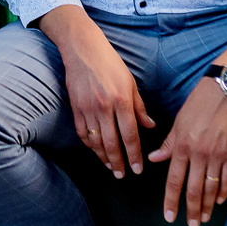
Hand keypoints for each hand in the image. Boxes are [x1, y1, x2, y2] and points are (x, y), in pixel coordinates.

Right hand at [39, 4, 153, 176]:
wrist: (83, 50)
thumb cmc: (111, 64)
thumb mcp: (131, 83)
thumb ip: (139, 107)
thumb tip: (150, 126)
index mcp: (121, 100)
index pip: (130, 135)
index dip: (134, 154)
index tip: (137, 169)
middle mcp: (104, 107)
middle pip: (112, 143)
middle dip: (118, 162)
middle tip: (122, 175)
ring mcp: (88, 108)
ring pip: (96, 141)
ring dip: (103, 157)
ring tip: (110, 168)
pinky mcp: (75, 108)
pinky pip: (83, 132)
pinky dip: (89, 145)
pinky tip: (96, 151)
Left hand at [148, 78, 226, 225]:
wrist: (226, 90)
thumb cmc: (199, 102)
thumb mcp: (179, 121)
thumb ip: (168, 143)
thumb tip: (154, 159)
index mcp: (181, 146)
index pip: (174, 180)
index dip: (171, 201)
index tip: (169, 217)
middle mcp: (198, 153)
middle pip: (193, 189)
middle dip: (191, 210)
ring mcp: (217, 154)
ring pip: (211, 187)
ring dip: (207, 205)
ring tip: (205, 219)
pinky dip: (224, 191)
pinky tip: (220, 201)